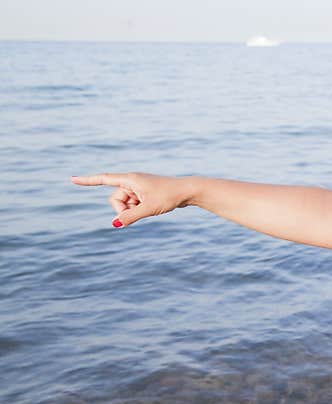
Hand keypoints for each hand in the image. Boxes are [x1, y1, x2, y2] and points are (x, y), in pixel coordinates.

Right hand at [71, 172, 190, 227]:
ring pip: (124, 203)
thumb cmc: (169, 196)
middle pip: (115, 199)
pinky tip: (152, 207)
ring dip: (132, 210)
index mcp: (130, 179)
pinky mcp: (143, 193)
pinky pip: (133, 205)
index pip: (104, 179)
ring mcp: (137, 188)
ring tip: (149, 207)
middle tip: (139, 210)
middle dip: (122, 208)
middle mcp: (132, 181)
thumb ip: (130, 216)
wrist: (187, 192)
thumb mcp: (148, 208)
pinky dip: (138, 209)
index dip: (87, 181)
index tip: (72, 180)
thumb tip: (115, 224)